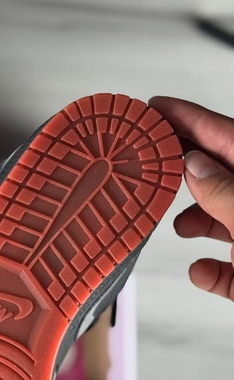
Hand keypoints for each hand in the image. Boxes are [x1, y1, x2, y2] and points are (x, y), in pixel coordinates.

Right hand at [149, 96, 233, 299]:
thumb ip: (225, 193)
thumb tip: (195, 165)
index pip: (226, 136)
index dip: (189, 120)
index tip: (156, 109)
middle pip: (224, 177)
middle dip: (187, 173)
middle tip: (153, 165)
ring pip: (229, 220)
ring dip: (199, 222)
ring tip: (176, 225)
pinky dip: (215, 270)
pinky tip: (202, 270)